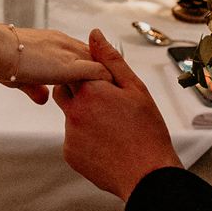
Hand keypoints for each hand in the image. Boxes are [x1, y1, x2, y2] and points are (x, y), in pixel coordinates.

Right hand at [0, 25, 110, 104]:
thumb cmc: (2, 59)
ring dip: (109, 77)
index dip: (92, 64)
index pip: (83, 51)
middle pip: (96, 55)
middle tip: (116, 89)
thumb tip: (43, 99)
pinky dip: (105, 81)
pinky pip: (97, 71)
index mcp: (55, 42)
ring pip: (101, 62)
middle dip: (106, 70)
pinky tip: (111, 95)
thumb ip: (35, 88)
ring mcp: (69, 53)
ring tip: (119, 94)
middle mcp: (66, 44)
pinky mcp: (69, 66)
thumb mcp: (22, 77)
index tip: (99, 78)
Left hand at [54, 29, 180, 200]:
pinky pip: (72, 137)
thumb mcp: (135, 89)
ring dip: (84, 115)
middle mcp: (74, 111)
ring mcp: (70, 134)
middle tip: (106, 103)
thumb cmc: (147, 132)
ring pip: (69, 114)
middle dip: (80, 91)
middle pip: (65, 89)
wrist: (147, 176)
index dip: (88, 72)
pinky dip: (85, 137)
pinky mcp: (70, 154)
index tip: (102, 82)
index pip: (74, 68)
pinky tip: (107, 142)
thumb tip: (94, 34)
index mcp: (91, 91)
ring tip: (112, 127)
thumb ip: (110, 60)